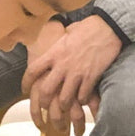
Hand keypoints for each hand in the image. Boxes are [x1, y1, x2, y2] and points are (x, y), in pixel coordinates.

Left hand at [25, 16, 121, 135]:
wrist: (109, 27)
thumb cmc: (89, 27)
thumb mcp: (67, 33)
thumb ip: (59, 43)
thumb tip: (54, 42)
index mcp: (53, 53)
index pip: (32, 71)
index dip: (25, 83)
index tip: (25, 90)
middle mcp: (62, 65)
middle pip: (45, 91)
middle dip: (44, 103)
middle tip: (45, 107)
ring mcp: (76, 73)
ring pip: (64, 99)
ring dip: (63, 106)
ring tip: (65, 108)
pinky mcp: (91, 78)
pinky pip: (82, 97)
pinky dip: (82, 101)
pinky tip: (83, 100)